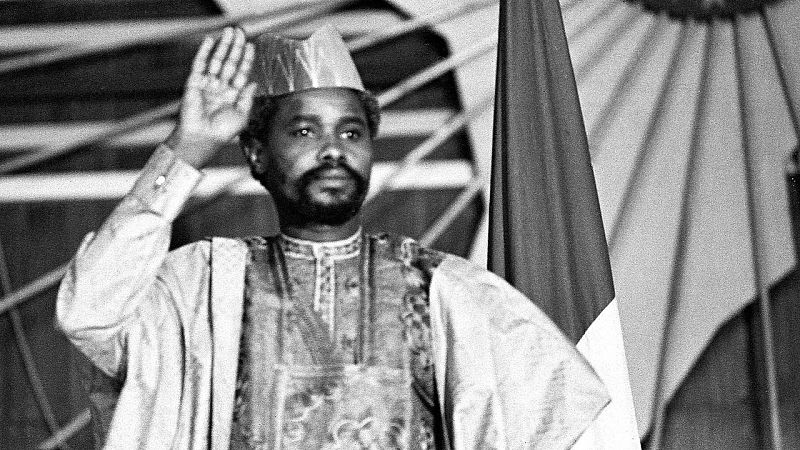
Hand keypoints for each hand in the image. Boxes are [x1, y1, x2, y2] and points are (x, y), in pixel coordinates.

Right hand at [168, 27, 256, 167]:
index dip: (246, 59)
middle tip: (240, 32)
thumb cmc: (222, 132)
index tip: (251, 46)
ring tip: (229, 32)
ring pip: (216, 61)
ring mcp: (207, 84)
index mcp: (233, 96)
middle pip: (230, 63)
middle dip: (235, 48)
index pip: (241, 73)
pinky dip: (204, 52)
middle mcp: (220, 88)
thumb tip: (254, 82)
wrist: (202, 138)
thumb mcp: (242, 116)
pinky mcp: (194, 83)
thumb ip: (248, 98)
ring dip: (222, 46)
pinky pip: (200, 64)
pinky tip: (210, 40)